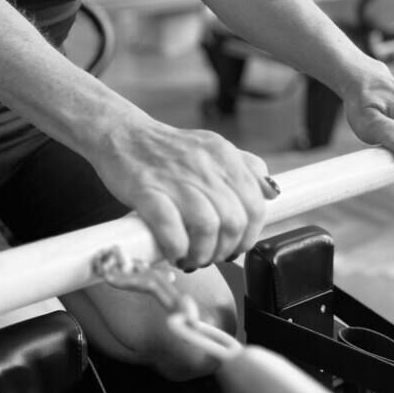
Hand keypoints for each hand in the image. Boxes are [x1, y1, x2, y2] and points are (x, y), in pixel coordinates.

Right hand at [90, 112, 277, 268]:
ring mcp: (175, 178)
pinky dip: (177, 248)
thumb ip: (246, 168)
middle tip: (211, 257)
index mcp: (225, 156)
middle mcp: (204, 166)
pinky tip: (174, 252)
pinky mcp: (146, 190)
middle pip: (234, 221)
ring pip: (207, 227)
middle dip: (225, 249)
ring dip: (202, 253)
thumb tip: (271, 193)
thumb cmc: (168, 150)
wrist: (122, 134)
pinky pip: (171, 228)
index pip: (255, 205)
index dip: (249, 235)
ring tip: (192, 258)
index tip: (236, 247)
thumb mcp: (213, 149)